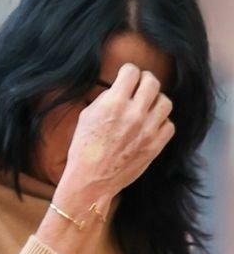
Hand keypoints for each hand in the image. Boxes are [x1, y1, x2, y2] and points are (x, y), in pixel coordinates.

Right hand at [60, 62, 174, 211]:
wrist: (90, 182)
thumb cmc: (84, 150)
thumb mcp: (87, 117)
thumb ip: (106, 98)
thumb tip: (119, 88)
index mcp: (114, 103)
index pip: (131, 71)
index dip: (128, 72)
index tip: (126, 77)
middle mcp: (133, 113)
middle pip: (152, 81)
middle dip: (144, 81)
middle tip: (139, 87)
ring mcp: (147, 130)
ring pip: (165, 102)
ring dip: (155, 102)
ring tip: (146, 108)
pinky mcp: (155, 145)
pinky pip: (169, 125)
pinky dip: (161, 123)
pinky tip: (150, 126)